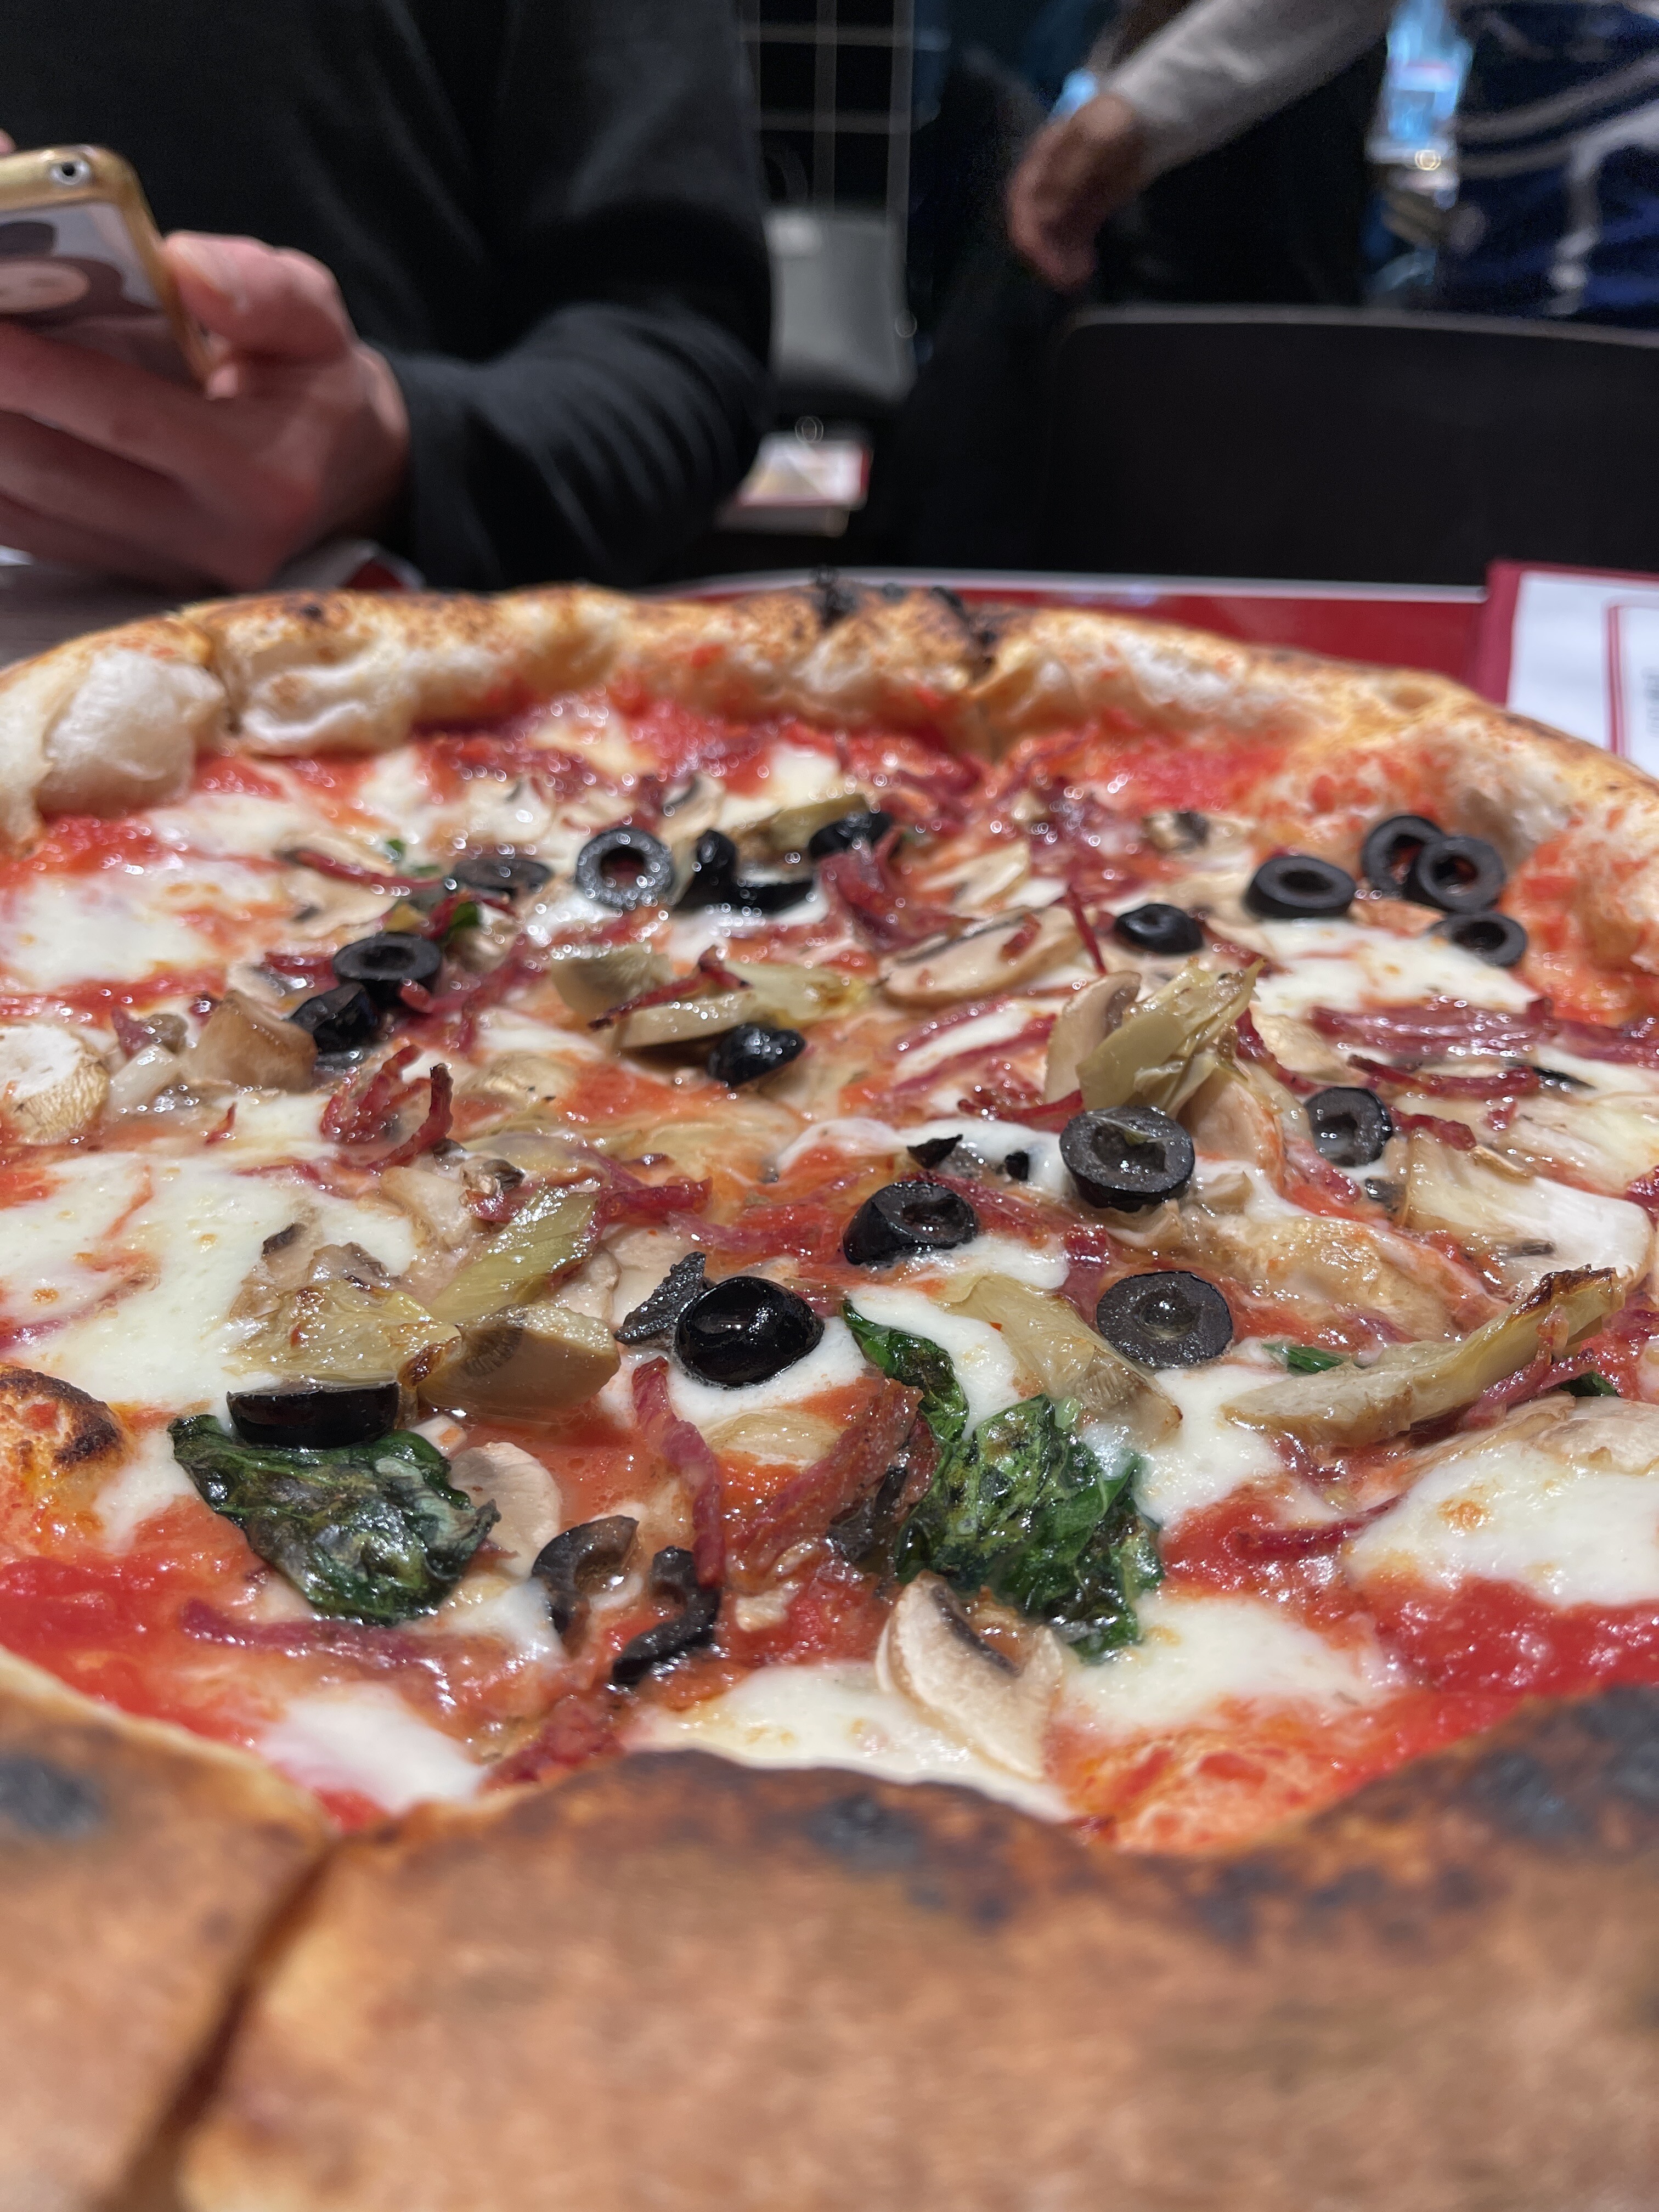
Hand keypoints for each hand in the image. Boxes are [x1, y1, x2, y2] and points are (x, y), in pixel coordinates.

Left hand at [0, 231, 408, 589]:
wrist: (346, 476)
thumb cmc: (317, 383)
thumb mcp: (318, 319)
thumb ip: (262, 291)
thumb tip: (184, 267)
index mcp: (262, 477)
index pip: (123, 416)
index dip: (33, 368)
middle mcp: (210, 541)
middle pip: (54, 470)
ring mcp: (163, 570)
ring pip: (24, 510)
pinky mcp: (127, 576)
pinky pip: (25, 533)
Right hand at [1006, 92, 1149, 290]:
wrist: (1148, 119)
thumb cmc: (1120, 119)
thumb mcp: (1098, 138)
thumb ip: (1070, 174)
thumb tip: (1045, 215)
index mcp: (1041, 159)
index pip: (1022, 200)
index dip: (1028, 230)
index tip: (1040, 256)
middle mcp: (1047, 181)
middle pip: (1034, 224)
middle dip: (1045, 254)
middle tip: (1064, 279)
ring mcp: (1065, 197)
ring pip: (1053, 236)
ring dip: (1060, 261)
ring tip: (1078, 279)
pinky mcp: (1083, 210)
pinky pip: (1072, 238)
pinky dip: (1075, 256)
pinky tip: (1085, 270)